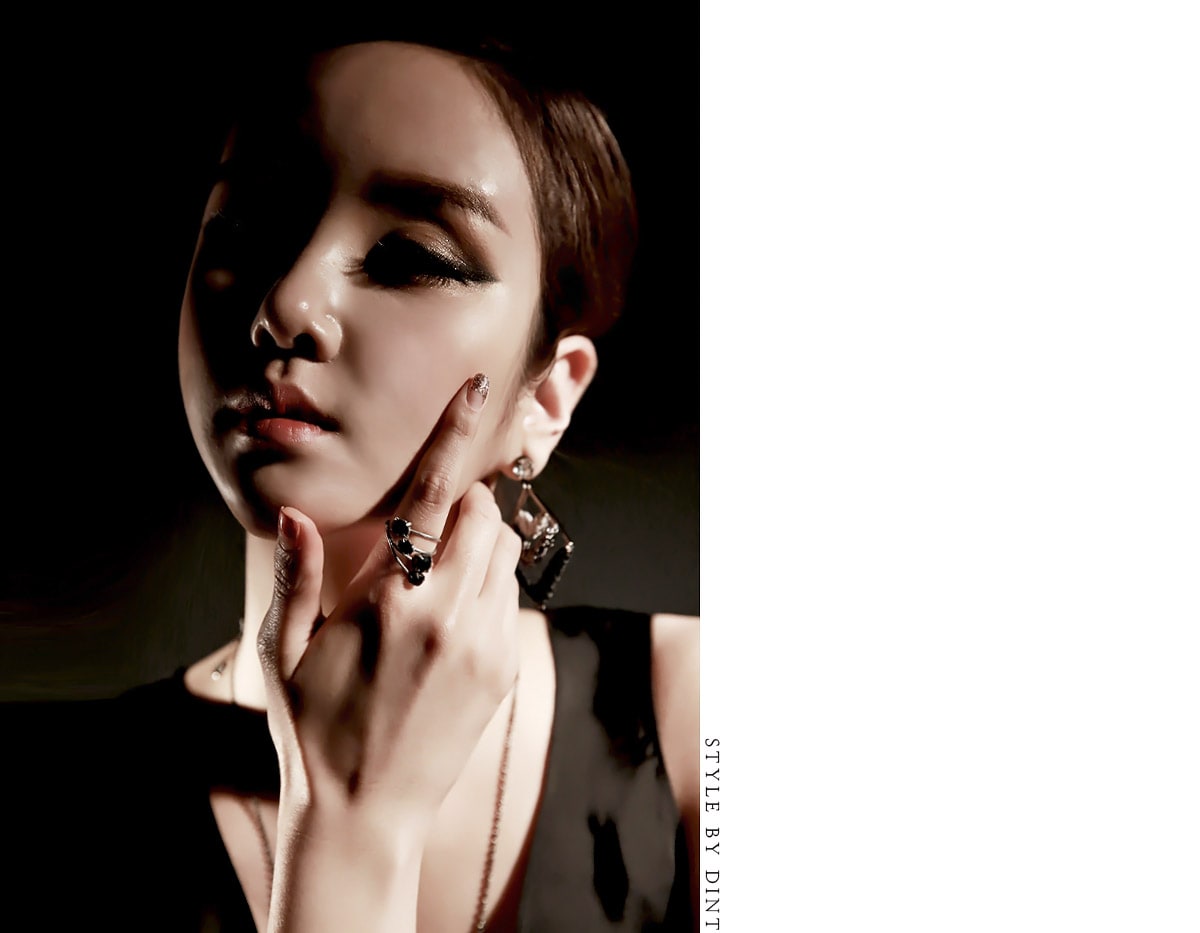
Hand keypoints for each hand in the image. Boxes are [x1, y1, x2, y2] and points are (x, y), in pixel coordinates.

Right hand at [256, 372, 521, 844]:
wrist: (364, 814)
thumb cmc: (312, 730)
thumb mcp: (282, 652)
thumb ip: (297, 576)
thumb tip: (293, 514)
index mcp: (391, 600)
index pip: (432, 495)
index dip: (454, 434)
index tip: (477, 388)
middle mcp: (448, 615)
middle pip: (485, 516)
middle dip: (464, 507)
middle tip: (427, 533)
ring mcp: (484, 645)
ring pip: (505, 557)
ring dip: (479, 548)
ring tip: (434, 585)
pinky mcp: (503, 671)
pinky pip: (511, 601)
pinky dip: (489, 591)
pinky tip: (449, 624)